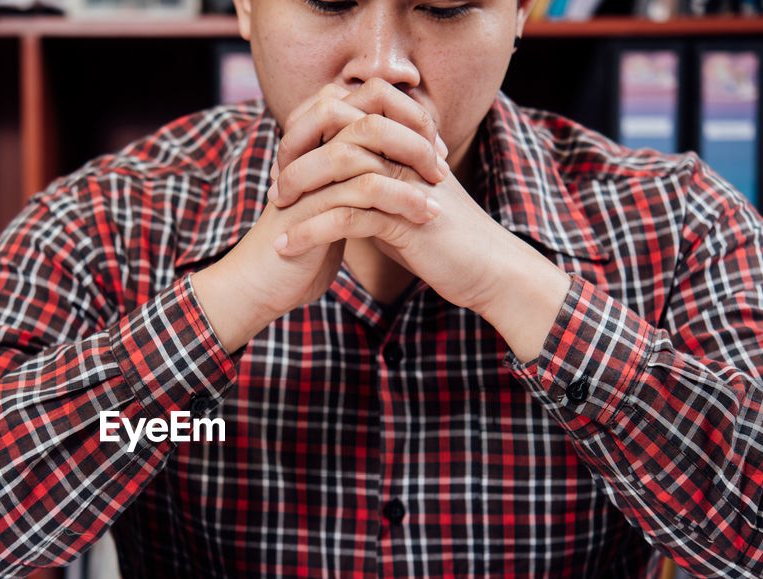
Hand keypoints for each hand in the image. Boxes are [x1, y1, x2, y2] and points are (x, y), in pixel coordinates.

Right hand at [192, 81, 446, 351]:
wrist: (261, 287)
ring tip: (439, 194)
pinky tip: (426, 215)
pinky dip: (401, 199)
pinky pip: (362, 189)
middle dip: (412, 135)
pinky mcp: (309, 205)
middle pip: (366, 114)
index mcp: (312, 146)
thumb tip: (391, 172)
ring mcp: (306, 175)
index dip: (405, 118)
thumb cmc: (301, 253)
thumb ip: (353, 186)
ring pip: (366, 147)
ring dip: (411, 167)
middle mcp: (307, 152)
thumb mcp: (333, 212)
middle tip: (440, 166)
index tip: (434, 149)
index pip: (364, 104)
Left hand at [268, 81, 570, 360]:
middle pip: (339, 138)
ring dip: (300, 196)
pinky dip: (311, 231)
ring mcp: (406, 184)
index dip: (312, 142)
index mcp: (405, 145)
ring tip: (276, 218)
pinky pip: (346, 216)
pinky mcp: (404, 219)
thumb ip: (373, 187)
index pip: (348, 124)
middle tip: (275, 191)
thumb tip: (336, 185)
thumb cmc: (443, 241)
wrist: (487, 269)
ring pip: (339, 172)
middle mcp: (405, 155)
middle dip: (299, 162)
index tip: (285, 170)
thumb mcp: (402, 205)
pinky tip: (289, 247)